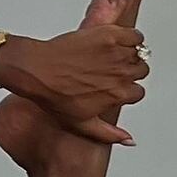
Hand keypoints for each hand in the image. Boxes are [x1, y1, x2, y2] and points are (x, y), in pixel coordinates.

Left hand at [0, 26, 148, 144]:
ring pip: (138, 53)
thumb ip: (109, 134)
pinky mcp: (108, 34)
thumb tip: (129, 141)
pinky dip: (131, 37)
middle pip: (141, 71)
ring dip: (129, 54)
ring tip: (112, 56)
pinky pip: (134, 35)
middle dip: (129, 72)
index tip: (115, 87)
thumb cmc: (53, 95)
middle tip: (111, 71)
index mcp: (118, 94)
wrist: (36, 69)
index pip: (138, 93)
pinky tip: (119, 41)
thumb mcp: (81, 124)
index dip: (126, 91)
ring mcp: (115, 53)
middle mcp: (120, 73)